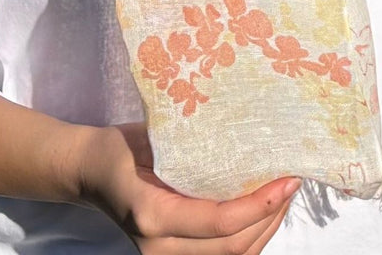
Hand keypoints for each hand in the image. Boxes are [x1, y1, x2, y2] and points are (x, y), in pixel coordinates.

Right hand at [74, 122, 299, 252]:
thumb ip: (189, 149)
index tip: (287, 180)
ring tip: (284, 196)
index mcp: (152, 215)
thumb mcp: (149, 140)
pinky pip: (220, 254)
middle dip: (270, 218)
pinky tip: (263, 211)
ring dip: (265, 230)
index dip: (258, 206)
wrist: (88, 171)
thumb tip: (244, 139)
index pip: (218, 223)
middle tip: (293, 183)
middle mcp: (159, 246)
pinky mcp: (173, 254)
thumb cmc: (118, 148)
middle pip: (232, 248)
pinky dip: (249, 236)